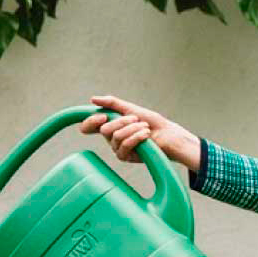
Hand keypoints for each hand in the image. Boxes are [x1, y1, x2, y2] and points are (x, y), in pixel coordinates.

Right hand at [80, 95, 199, 168]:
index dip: (90, 122)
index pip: (88, 127)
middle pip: (104, 130)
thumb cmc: (152, 122)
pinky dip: (137, 137)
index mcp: (110, 126)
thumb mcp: (132, 109)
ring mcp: (117, 149)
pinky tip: (146, 135)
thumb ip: (112, 104)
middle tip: (136, 119)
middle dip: (122, 121)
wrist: (168, 134)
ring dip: (133, 128)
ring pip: (116, 136)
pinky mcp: (125, 157)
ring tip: (145, 127)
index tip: (102, 116)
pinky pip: (125, 145)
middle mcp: (111, 138)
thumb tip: (93, 99)